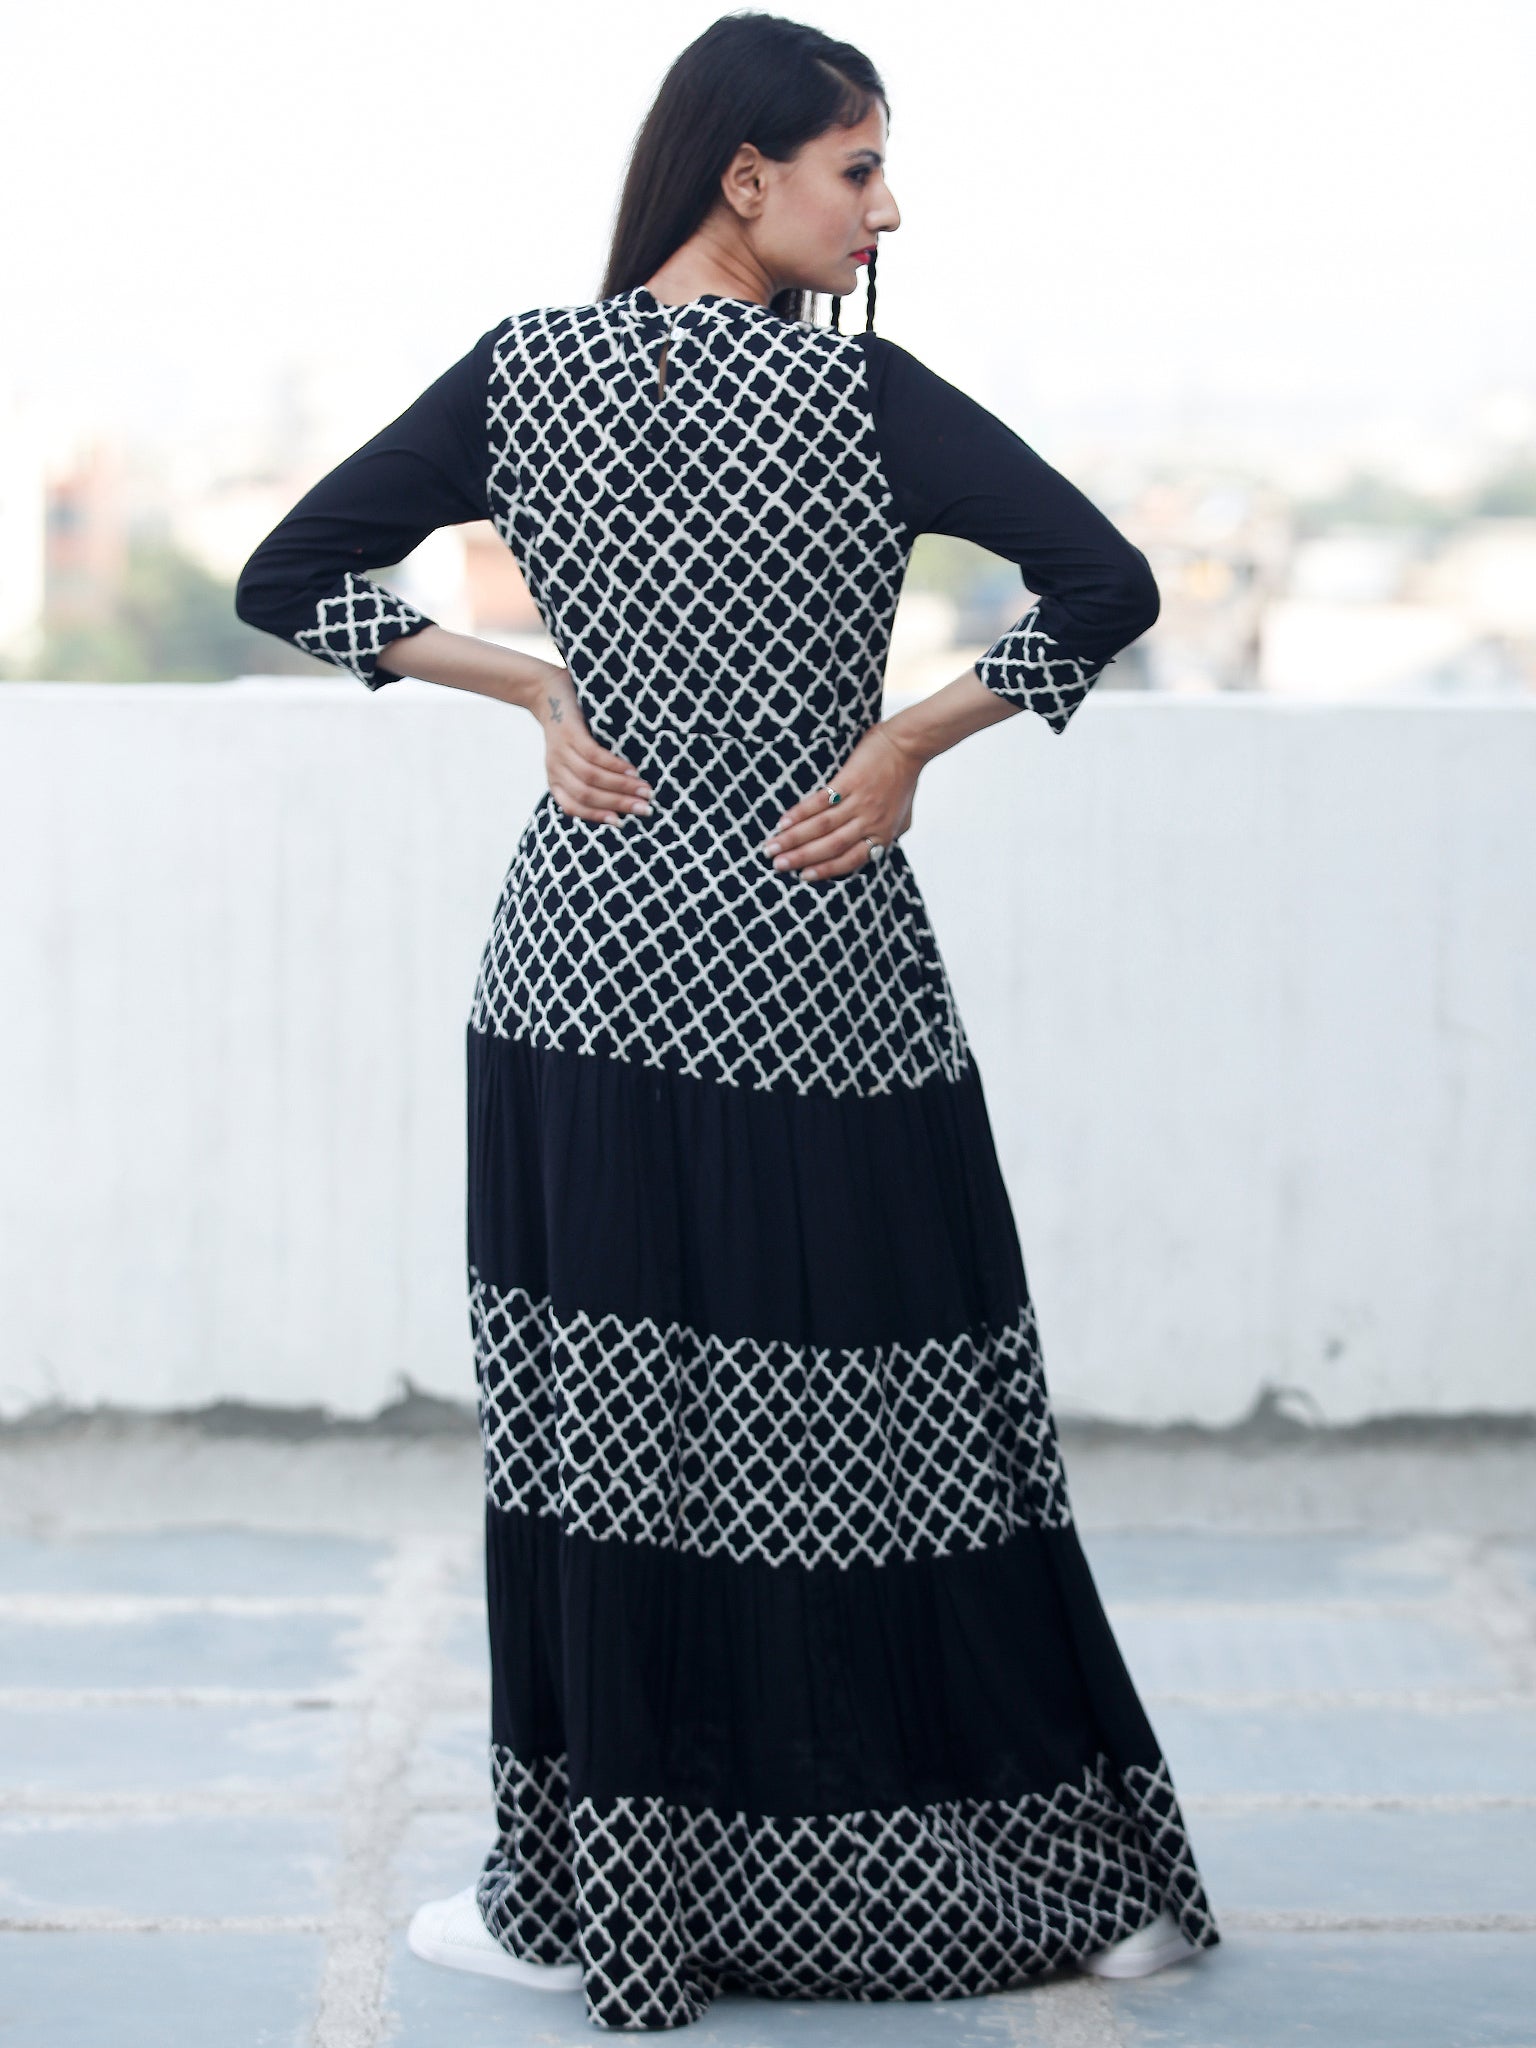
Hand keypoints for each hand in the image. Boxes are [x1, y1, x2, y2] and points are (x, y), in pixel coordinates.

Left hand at [531, 662, 652, 822]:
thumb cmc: (569, 730)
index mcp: (555, 781)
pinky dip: (615, 765)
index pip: (574, 807)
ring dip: (621, 786)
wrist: (546, 693)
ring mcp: (561, 750)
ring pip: (592, 777)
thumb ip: (587, 779)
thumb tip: (622, 801)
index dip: (598, 817)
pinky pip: (593, 755)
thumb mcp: (571, 759)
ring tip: (644, 790)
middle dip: (618, 804)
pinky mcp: (570, 732)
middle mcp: (555, 769)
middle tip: (645, 809)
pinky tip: (631, 769)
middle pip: (587, 795)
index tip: (622, 823)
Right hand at [760, 722, 920, 879]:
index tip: (802, 877)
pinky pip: (821, 801)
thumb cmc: (904, 779)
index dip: (824, 870)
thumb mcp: (902, 816)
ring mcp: (860, 801)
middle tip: (777, 865)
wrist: (908, 744)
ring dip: (794, 838)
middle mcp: (870, 822)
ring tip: (772, 846)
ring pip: (822, 827)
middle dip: (801, 858)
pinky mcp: (850, 780)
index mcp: (882, 834)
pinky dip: (800, 813)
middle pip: (831, 846)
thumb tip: (874, 850)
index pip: (850, 860)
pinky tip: (784, 821)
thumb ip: (887, 834)